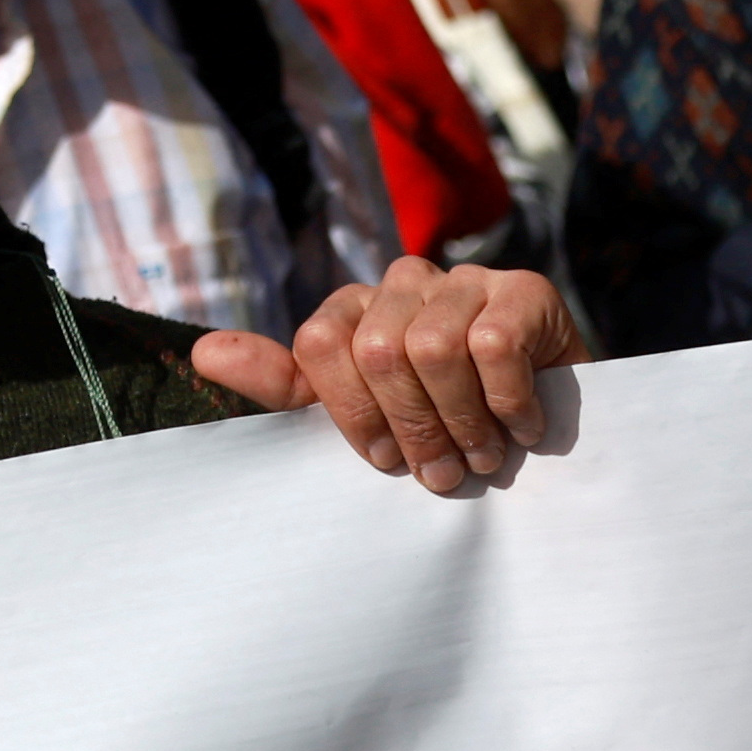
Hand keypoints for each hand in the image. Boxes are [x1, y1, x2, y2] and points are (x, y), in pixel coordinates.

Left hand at [187, 257, 574, 492]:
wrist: (551, 429)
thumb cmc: (445, 425)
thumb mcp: (361, 415)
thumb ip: (284, 385)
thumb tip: (200, 354)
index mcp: (356, 306)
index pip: (317, 343)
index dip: (351, 416)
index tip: (386, 461)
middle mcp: (404, 280)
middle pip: (375, 351)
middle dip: (411, 429)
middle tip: (442, 471)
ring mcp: (465, 278)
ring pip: (432, 349)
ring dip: (461, 423)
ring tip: (483, 455)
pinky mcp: (525, 288)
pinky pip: (493, 343)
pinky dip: (505, 402)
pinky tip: (520, 424)